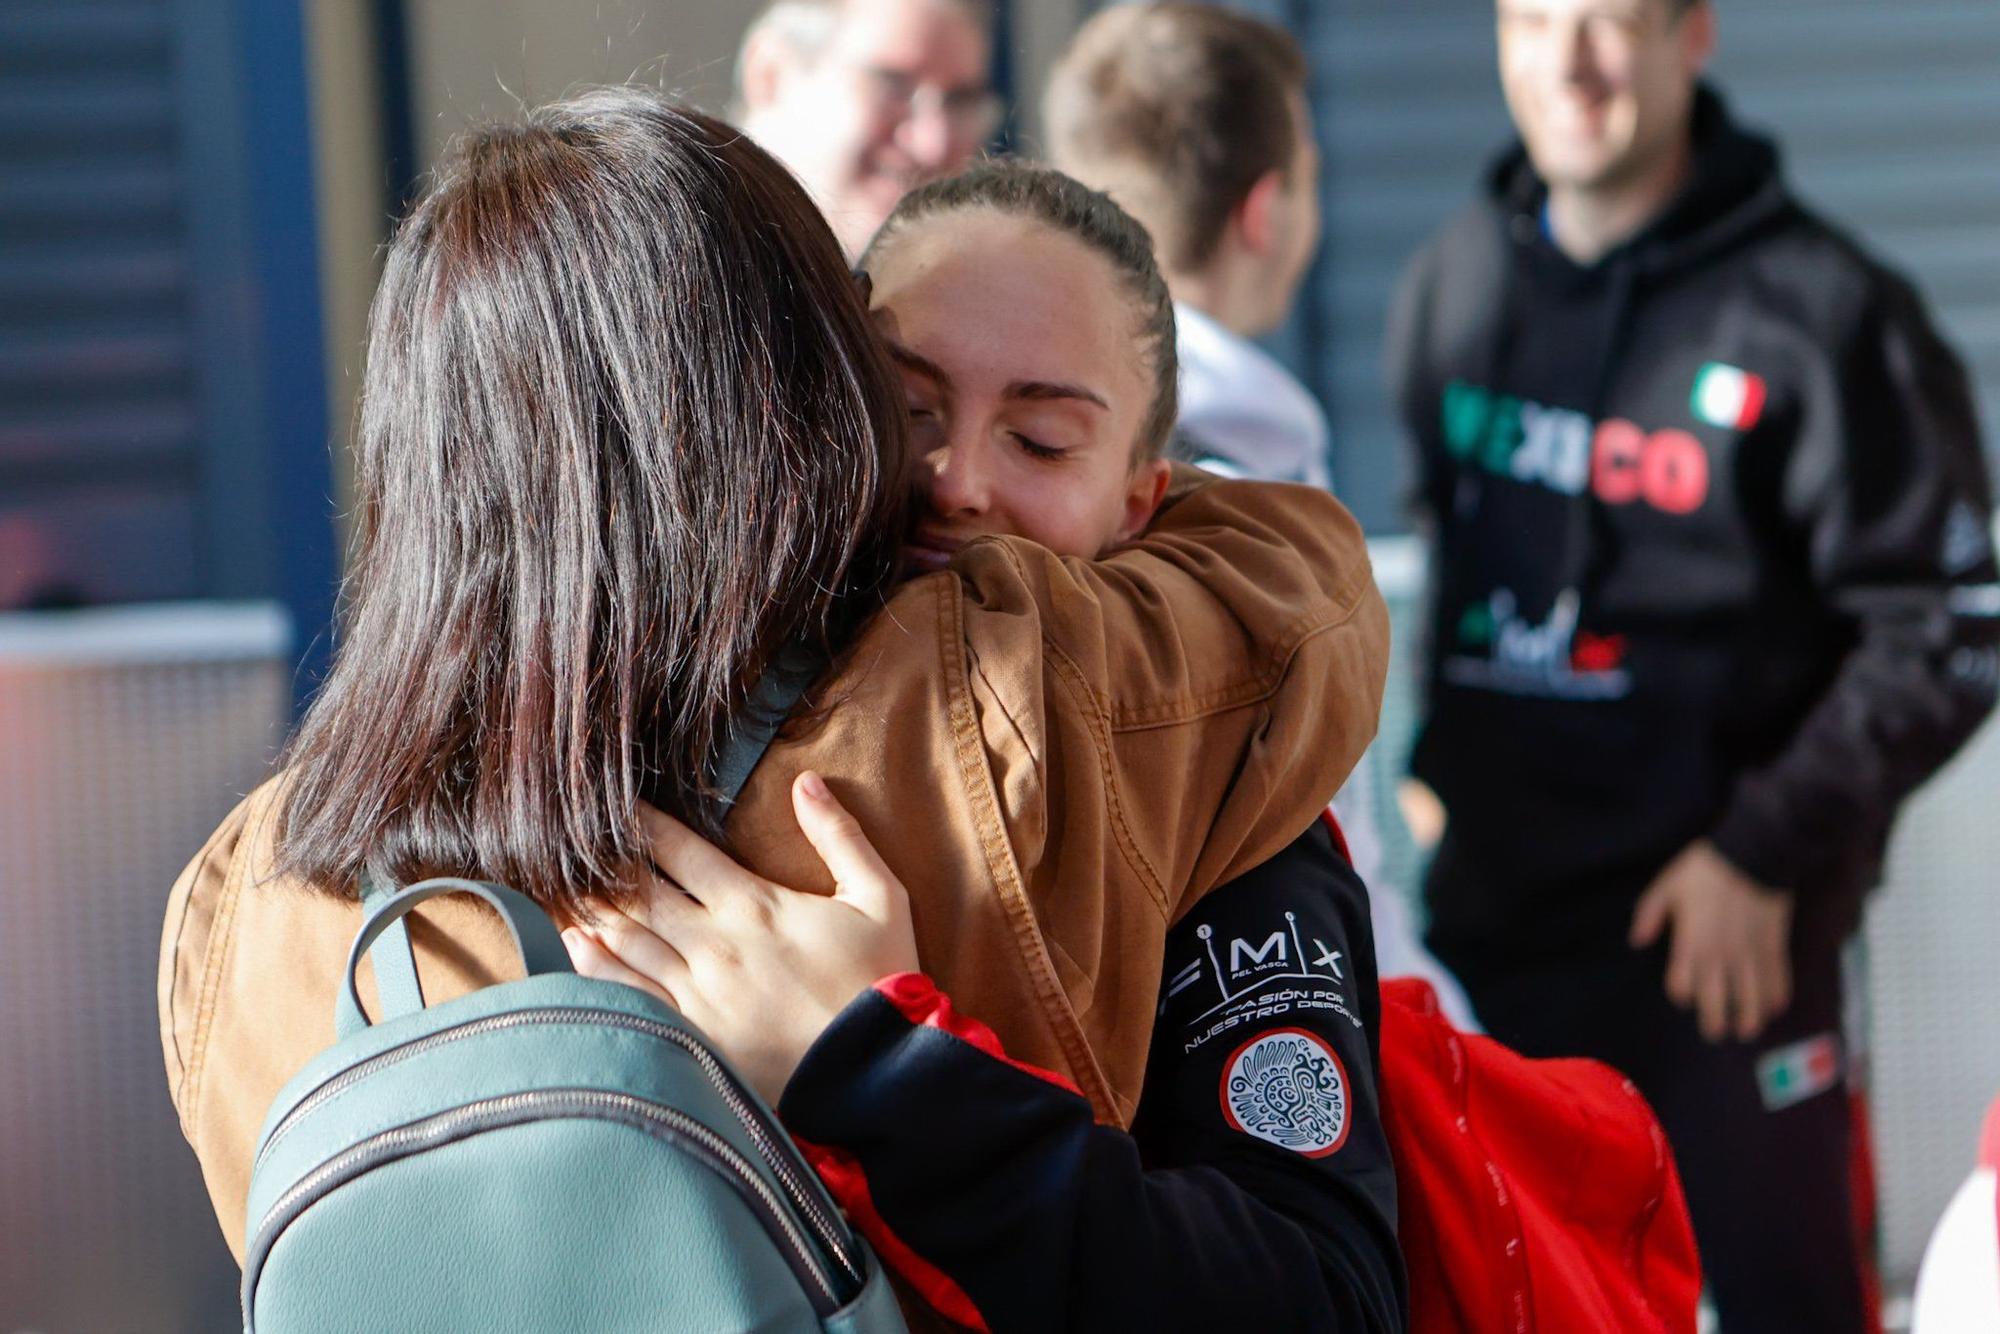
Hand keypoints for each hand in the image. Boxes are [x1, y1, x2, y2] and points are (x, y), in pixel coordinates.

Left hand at [563, 771, 917, 1103]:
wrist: (876, 1072)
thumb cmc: (882, 980)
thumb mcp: (880, 897)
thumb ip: (839, 836)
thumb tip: (806, 781)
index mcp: (753, 905)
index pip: (680, 852)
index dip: (642, 825)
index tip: (614, 807)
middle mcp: (714, 945)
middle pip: (640, 895)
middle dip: (604, 868)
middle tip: (569, 847)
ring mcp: (698, 994)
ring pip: (627, 942)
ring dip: (592, 913)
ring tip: (563, 890)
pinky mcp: (693, 1036)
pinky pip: (631, 995)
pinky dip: (596, 969)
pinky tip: (574, 949)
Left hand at [1629, 839, 1794, 1042]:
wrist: (1752, 853)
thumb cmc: (1704, 869)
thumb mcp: (1666, 886)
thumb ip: (1649, 915)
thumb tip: (1637, 941)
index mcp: (1691, 945)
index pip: (1683, 987)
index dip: (1682, 996)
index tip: (1684, 996)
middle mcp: (1720, 957)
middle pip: (1717, 1003)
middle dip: (1716, 1023)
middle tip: (1717, 1033)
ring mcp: (1750, 955)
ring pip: (1751, 1000)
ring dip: (1749, 1019)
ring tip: (1746, 1030)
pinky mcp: (1774, 947)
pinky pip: (1778, 980)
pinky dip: (1777, 996)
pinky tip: (1774, 1008)